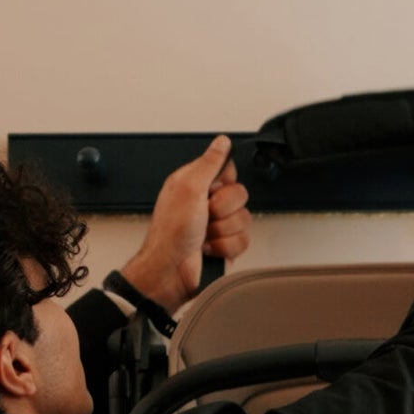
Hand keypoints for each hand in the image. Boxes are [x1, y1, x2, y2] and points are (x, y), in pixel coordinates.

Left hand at [119, 135, 251, 311]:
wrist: (170, 271)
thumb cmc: (170, 233)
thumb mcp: (188, 188)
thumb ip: (209, 163)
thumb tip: (222, 142)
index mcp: (196, 184)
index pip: (228, 170)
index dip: (223, 182)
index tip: (210, 190)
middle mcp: (207, 203)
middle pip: (240, 195)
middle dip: (223, 209)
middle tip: (204, 216)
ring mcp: (217, 225)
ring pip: (244, 219)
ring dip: (222, 231)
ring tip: (203, 236)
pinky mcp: (225, 246)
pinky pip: (243, 240)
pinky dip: (225, 247)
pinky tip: (209, 249)